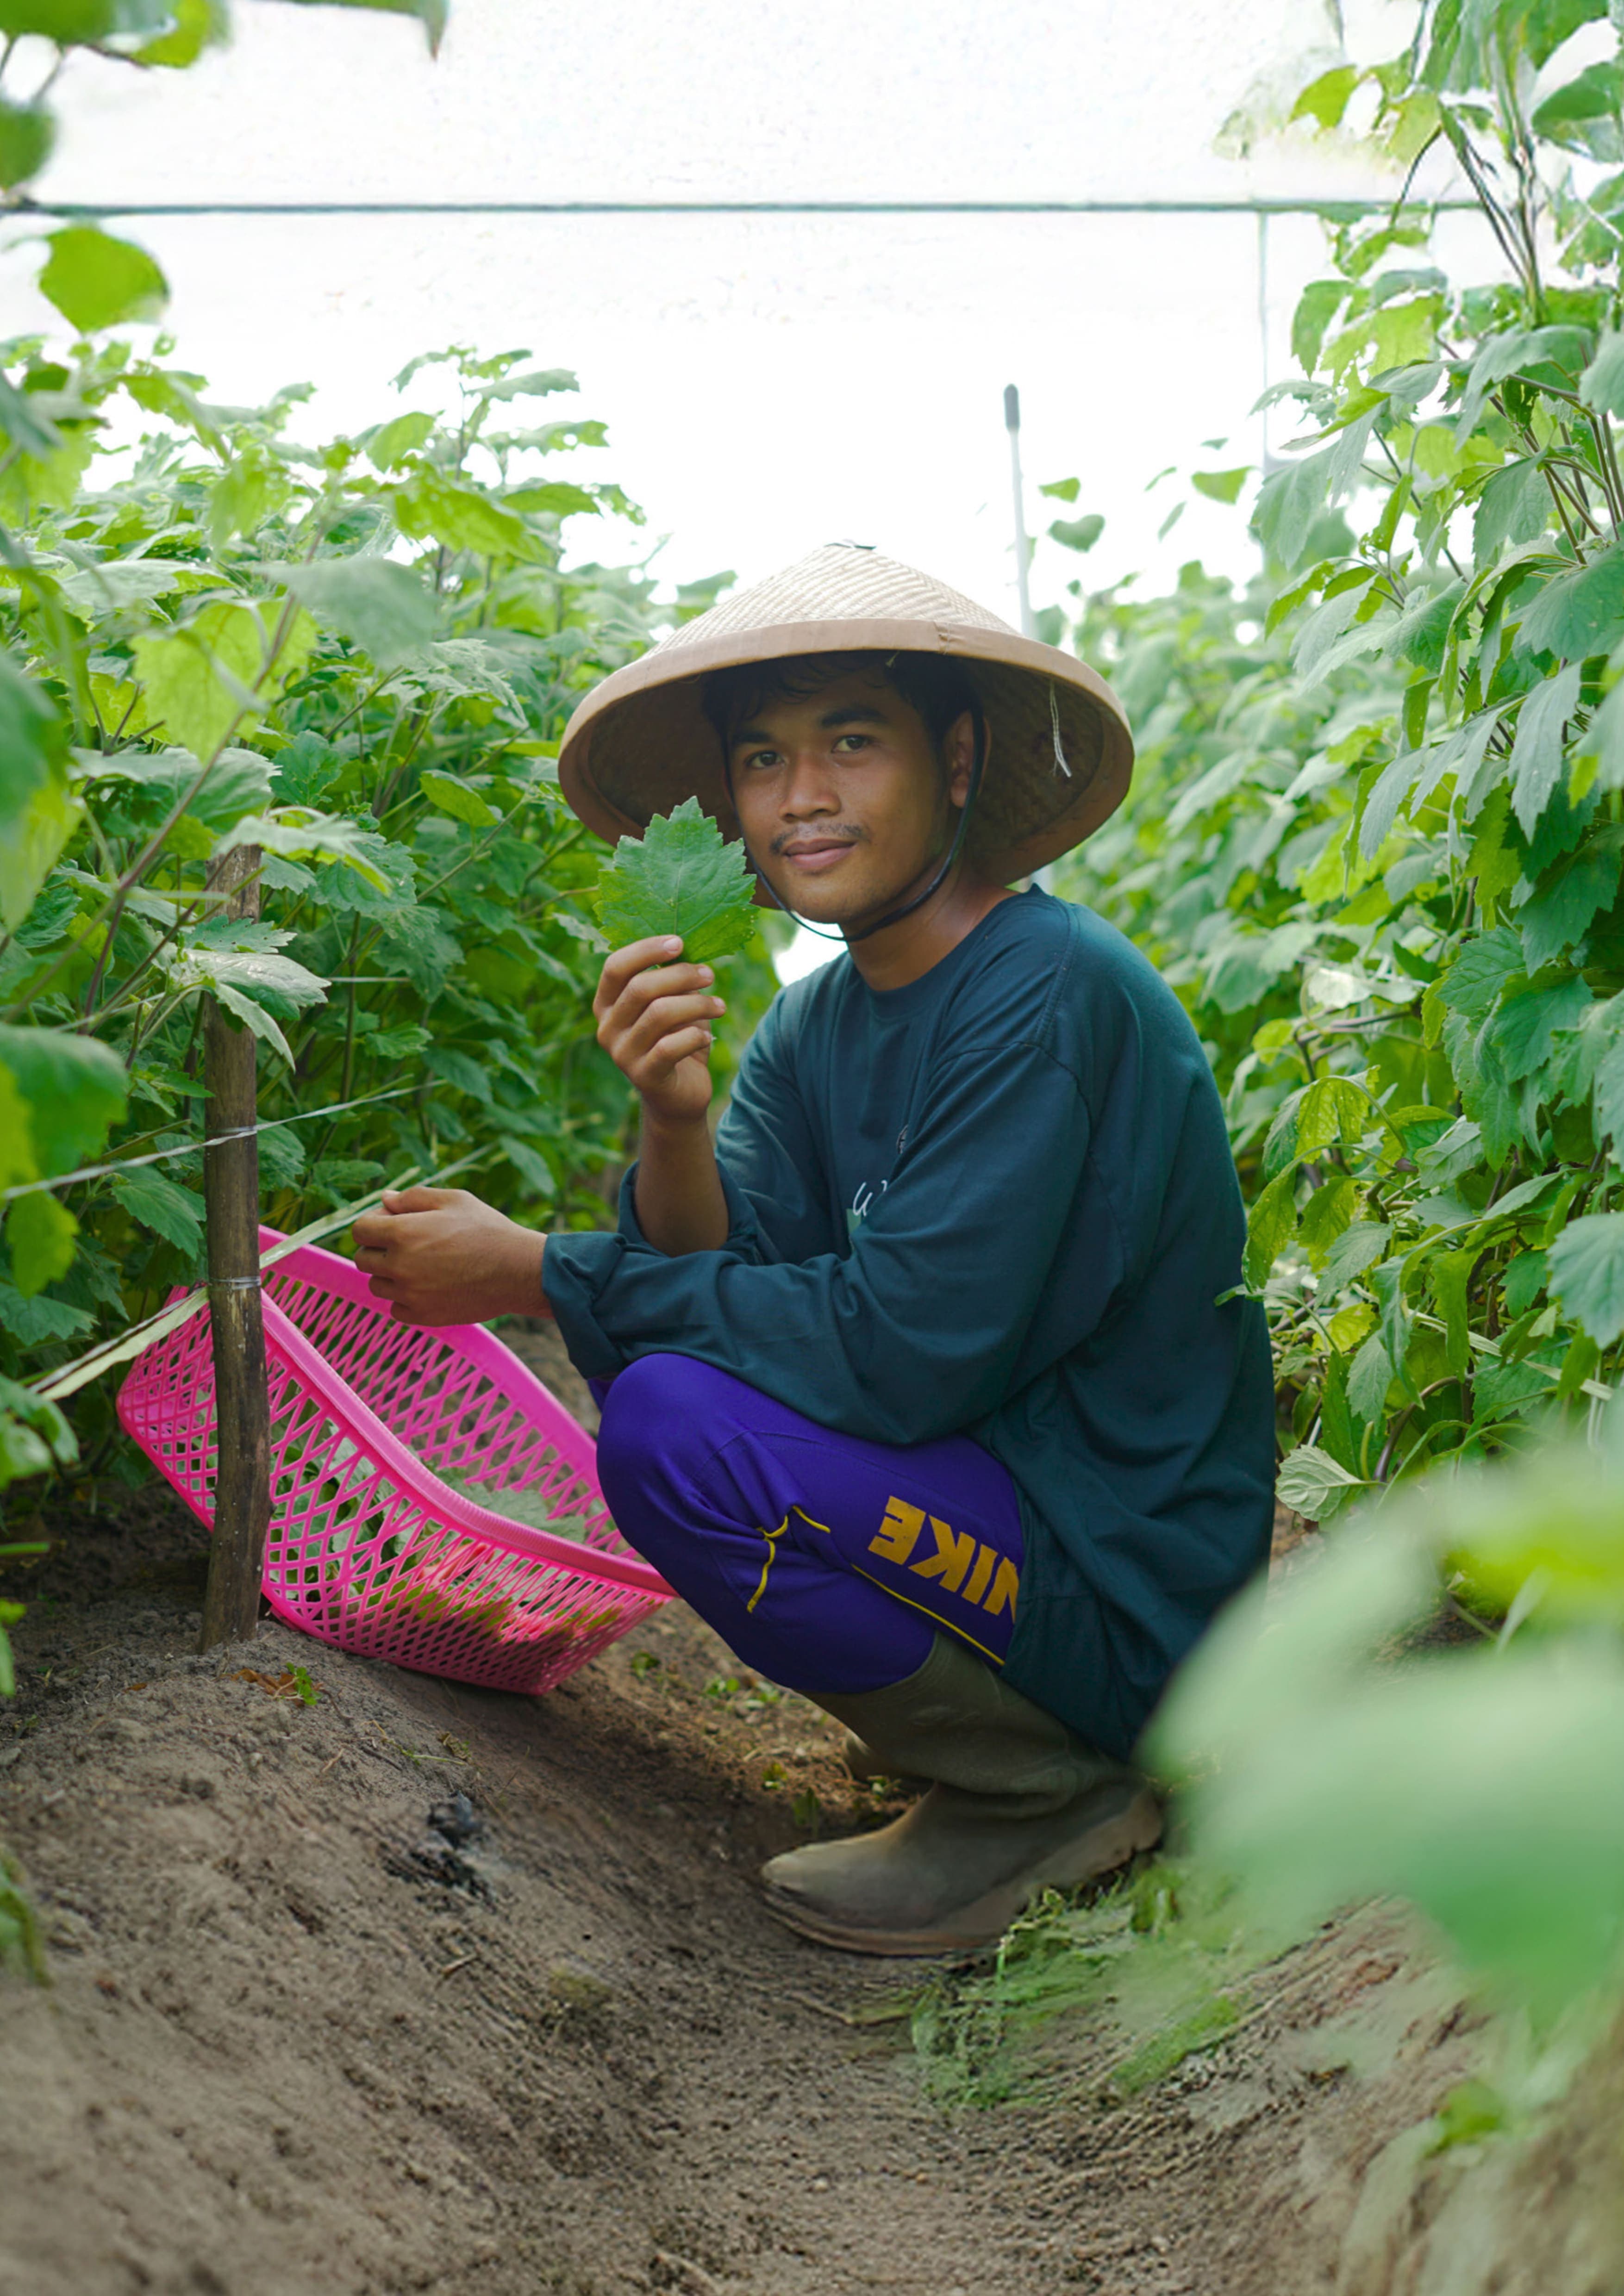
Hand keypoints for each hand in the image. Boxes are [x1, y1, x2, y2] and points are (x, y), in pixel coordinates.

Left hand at [352, 1187, 548, 1327]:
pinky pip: (395, 1309)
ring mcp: (410, 1294)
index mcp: (403, 1233)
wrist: (517, 1270)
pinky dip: (405, 1299)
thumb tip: (384, 1200)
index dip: (372, 1224)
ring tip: (420, 1265)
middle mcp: (400, 1266)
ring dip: (390, 1274)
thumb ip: (413, 1198)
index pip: (359, 1230)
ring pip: (377, 1285)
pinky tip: (428, 1286)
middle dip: (377, 1248)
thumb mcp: (453, 1200)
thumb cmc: (487, 1229)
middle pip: (363, 1259)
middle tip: (405, 1244)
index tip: (390, 1223)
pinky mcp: (423, 1316)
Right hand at [593, 935, 725, 1129]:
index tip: (679, 942)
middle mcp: (607, 1028)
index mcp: (607, 1005)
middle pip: (640, 988)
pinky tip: (709, 1037)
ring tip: (719, 1006)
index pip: (615, 967)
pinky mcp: (643, 1076)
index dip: (646, 950)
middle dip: (680, 975)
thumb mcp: (671, 1005)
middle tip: (709, 974)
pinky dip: (695, 1036)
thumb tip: (685, 949)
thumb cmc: (675, 1040)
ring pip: (659, 1013)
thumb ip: (670, 981)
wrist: (678, 1095)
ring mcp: (622, 1054)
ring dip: (696, 1004)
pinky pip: (670, 1047)